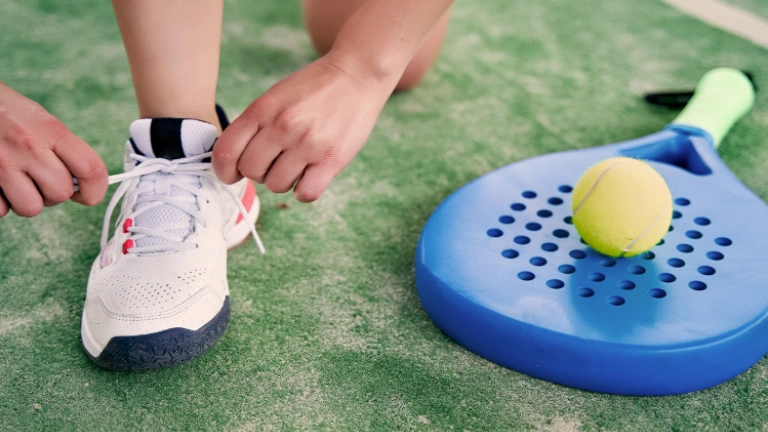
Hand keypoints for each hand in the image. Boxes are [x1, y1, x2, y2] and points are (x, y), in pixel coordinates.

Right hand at [0, 83, 107, 217]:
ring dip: (27, 201)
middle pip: (60, 194)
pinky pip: (1, 210)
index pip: (91, 169)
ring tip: (18, 183)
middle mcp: (29, 146)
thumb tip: (80, 183)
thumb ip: (63, 149)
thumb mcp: (41, 120)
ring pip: (31, 208)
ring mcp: (2, 163)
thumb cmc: (7, 112)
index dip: (95, 191)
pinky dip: (1, 203)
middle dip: (53, 193)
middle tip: (40, 180)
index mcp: (51, 130)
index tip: (86, 194)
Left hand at [213, 50, 396, 201]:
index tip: (231, 175)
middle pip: (251, 171)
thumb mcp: (275, 96)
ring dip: (283, 180)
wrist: (357, 75)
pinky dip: (304, 191)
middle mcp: (282, 126)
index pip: (226, 151)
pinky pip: (305, 194)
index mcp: (262, 109)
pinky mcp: (332, 159)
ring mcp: (308, 144)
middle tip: (274, 161)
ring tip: (296, 164)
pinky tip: (310, 176)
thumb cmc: (314, 89)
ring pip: (276, 185)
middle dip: (259, 172)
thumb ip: (254, 125)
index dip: (223, 170)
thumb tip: (235, 162)